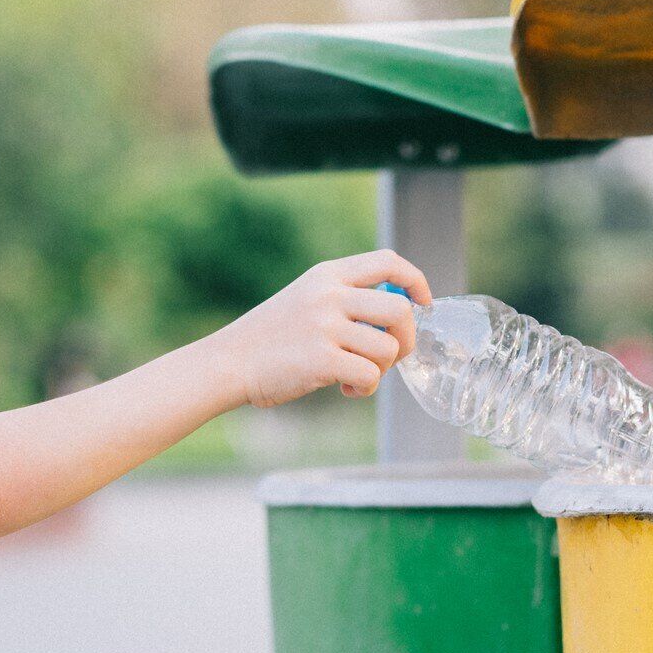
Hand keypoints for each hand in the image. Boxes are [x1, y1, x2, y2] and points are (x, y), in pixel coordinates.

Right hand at [206, 251, 434, 407]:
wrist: (228, 362)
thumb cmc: (270, 337)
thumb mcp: (305, 298)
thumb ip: (344, 297)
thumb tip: (397, 314)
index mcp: (327, 275)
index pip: (387, 263)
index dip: (415, 281)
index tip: (424, 302)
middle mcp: (329, 295)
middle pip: (399, 310)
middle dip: (407, 338)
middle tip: (394, 355)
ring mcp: (325, 327)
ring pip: (387, 348)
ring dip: (382, 369)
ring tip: (358, 377)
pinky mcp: (321, 360)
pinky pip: (370, 376)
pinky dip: (366, 388)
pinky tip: (347, 389)